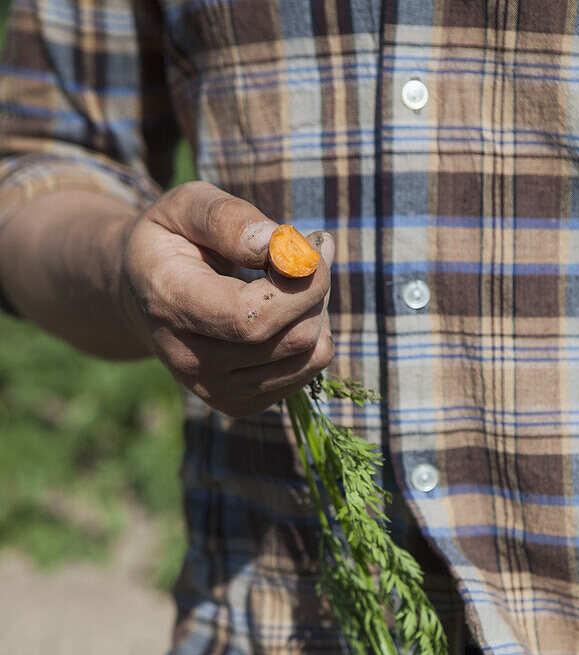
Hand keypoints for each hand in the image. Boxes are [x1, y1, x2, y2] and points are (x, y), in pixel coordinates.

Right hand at [117, 181, 334, 416]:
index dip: (300, 285)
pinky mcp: (236, 405)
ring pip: (306, 358)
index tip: (315, 244)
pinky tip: (290, 310)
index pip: (252, 317)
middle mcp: (188, 360)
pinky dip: (312, 337)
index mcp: (170, 303)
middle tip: (312, 252)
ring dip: (318, 312)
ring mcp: (213, 390)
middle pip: (291, 338)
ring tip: (299, 279)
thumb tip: (278, 246)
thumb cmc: (172, 242)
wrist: (141, 297)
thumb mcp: (185, 206)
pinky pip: (306, 374)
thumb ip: (227, 219)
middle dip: (317, 289)